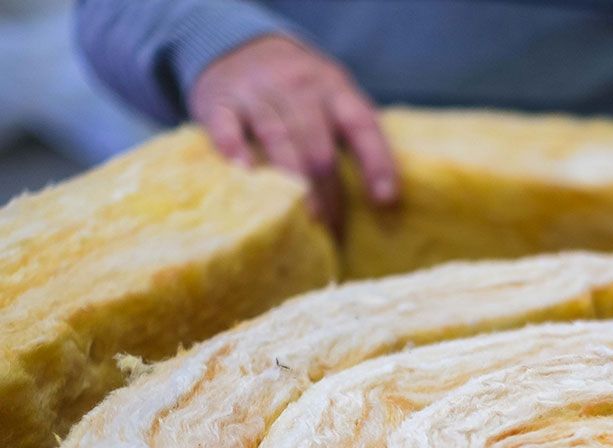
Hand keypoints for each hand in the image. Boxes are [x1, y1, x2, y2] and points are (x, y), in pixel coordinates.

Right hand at [188, 35, 398, 232]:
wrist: (236, 42)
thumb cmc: (297, 87)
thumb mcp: (331, 93)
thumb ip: (352, 129)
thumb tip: (383, 193)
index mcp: (333, 87)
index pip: (361, 124)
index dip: (377, 161)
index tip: (386, 199)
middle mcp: (298, 85)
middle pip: (319, 146)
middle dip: (330, 192)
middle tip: (333, 231)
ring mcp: (257, 91)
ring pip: (279, 140)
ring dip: (294, 185)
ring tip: (306, 221)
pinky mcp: (219, 100)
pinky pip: (226, 125)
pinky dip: (234, 148)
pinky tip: (244, 173)